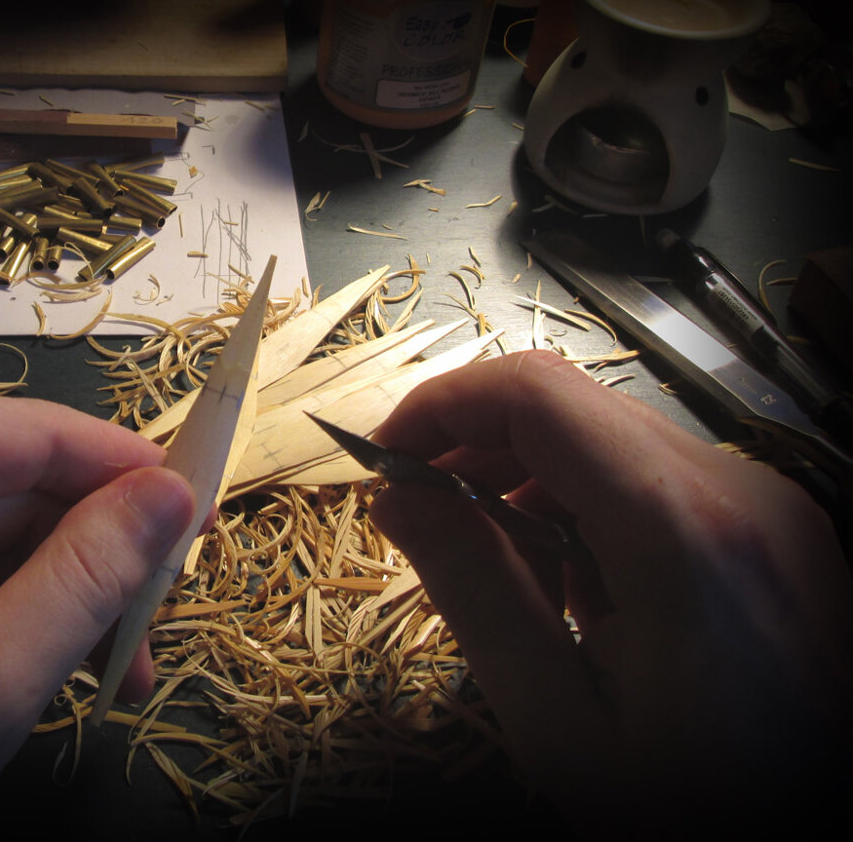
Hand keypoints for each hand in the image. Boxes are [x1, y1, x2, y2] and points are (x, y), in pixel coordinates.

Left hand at [0, 395, 197, 835]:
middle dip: (99, 553)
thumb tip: (173, 497)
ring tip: (123, 661)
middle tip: (163, 616)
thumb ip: (89, 577)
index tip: (204, 510)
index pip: (38, 434)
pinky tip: (67, 658)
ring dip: (70, 589)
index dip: (133, 473)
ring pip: (4, 521)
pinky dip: (22, 603)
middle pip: (22, 481)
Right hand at [368, 350, 852, 835]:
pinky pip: (654, 488)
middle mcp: (742, 495)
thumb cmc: (704, 812)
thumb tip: (399, 499)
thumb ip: (477, 594)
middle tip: (418, 521)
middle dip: (476, 455)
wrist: (821, 838)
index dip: (442, 407)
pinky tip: (574, 597)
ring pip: (610, 448)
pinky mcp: (773, 533)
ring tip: (501, 579)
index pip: (539, 397)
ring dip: (528, 491)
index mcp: (686, 534)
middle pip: (574, 415)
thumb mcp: (562, 723)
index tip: (386, 459)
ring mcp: (768, 510)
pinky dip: (588, 518)